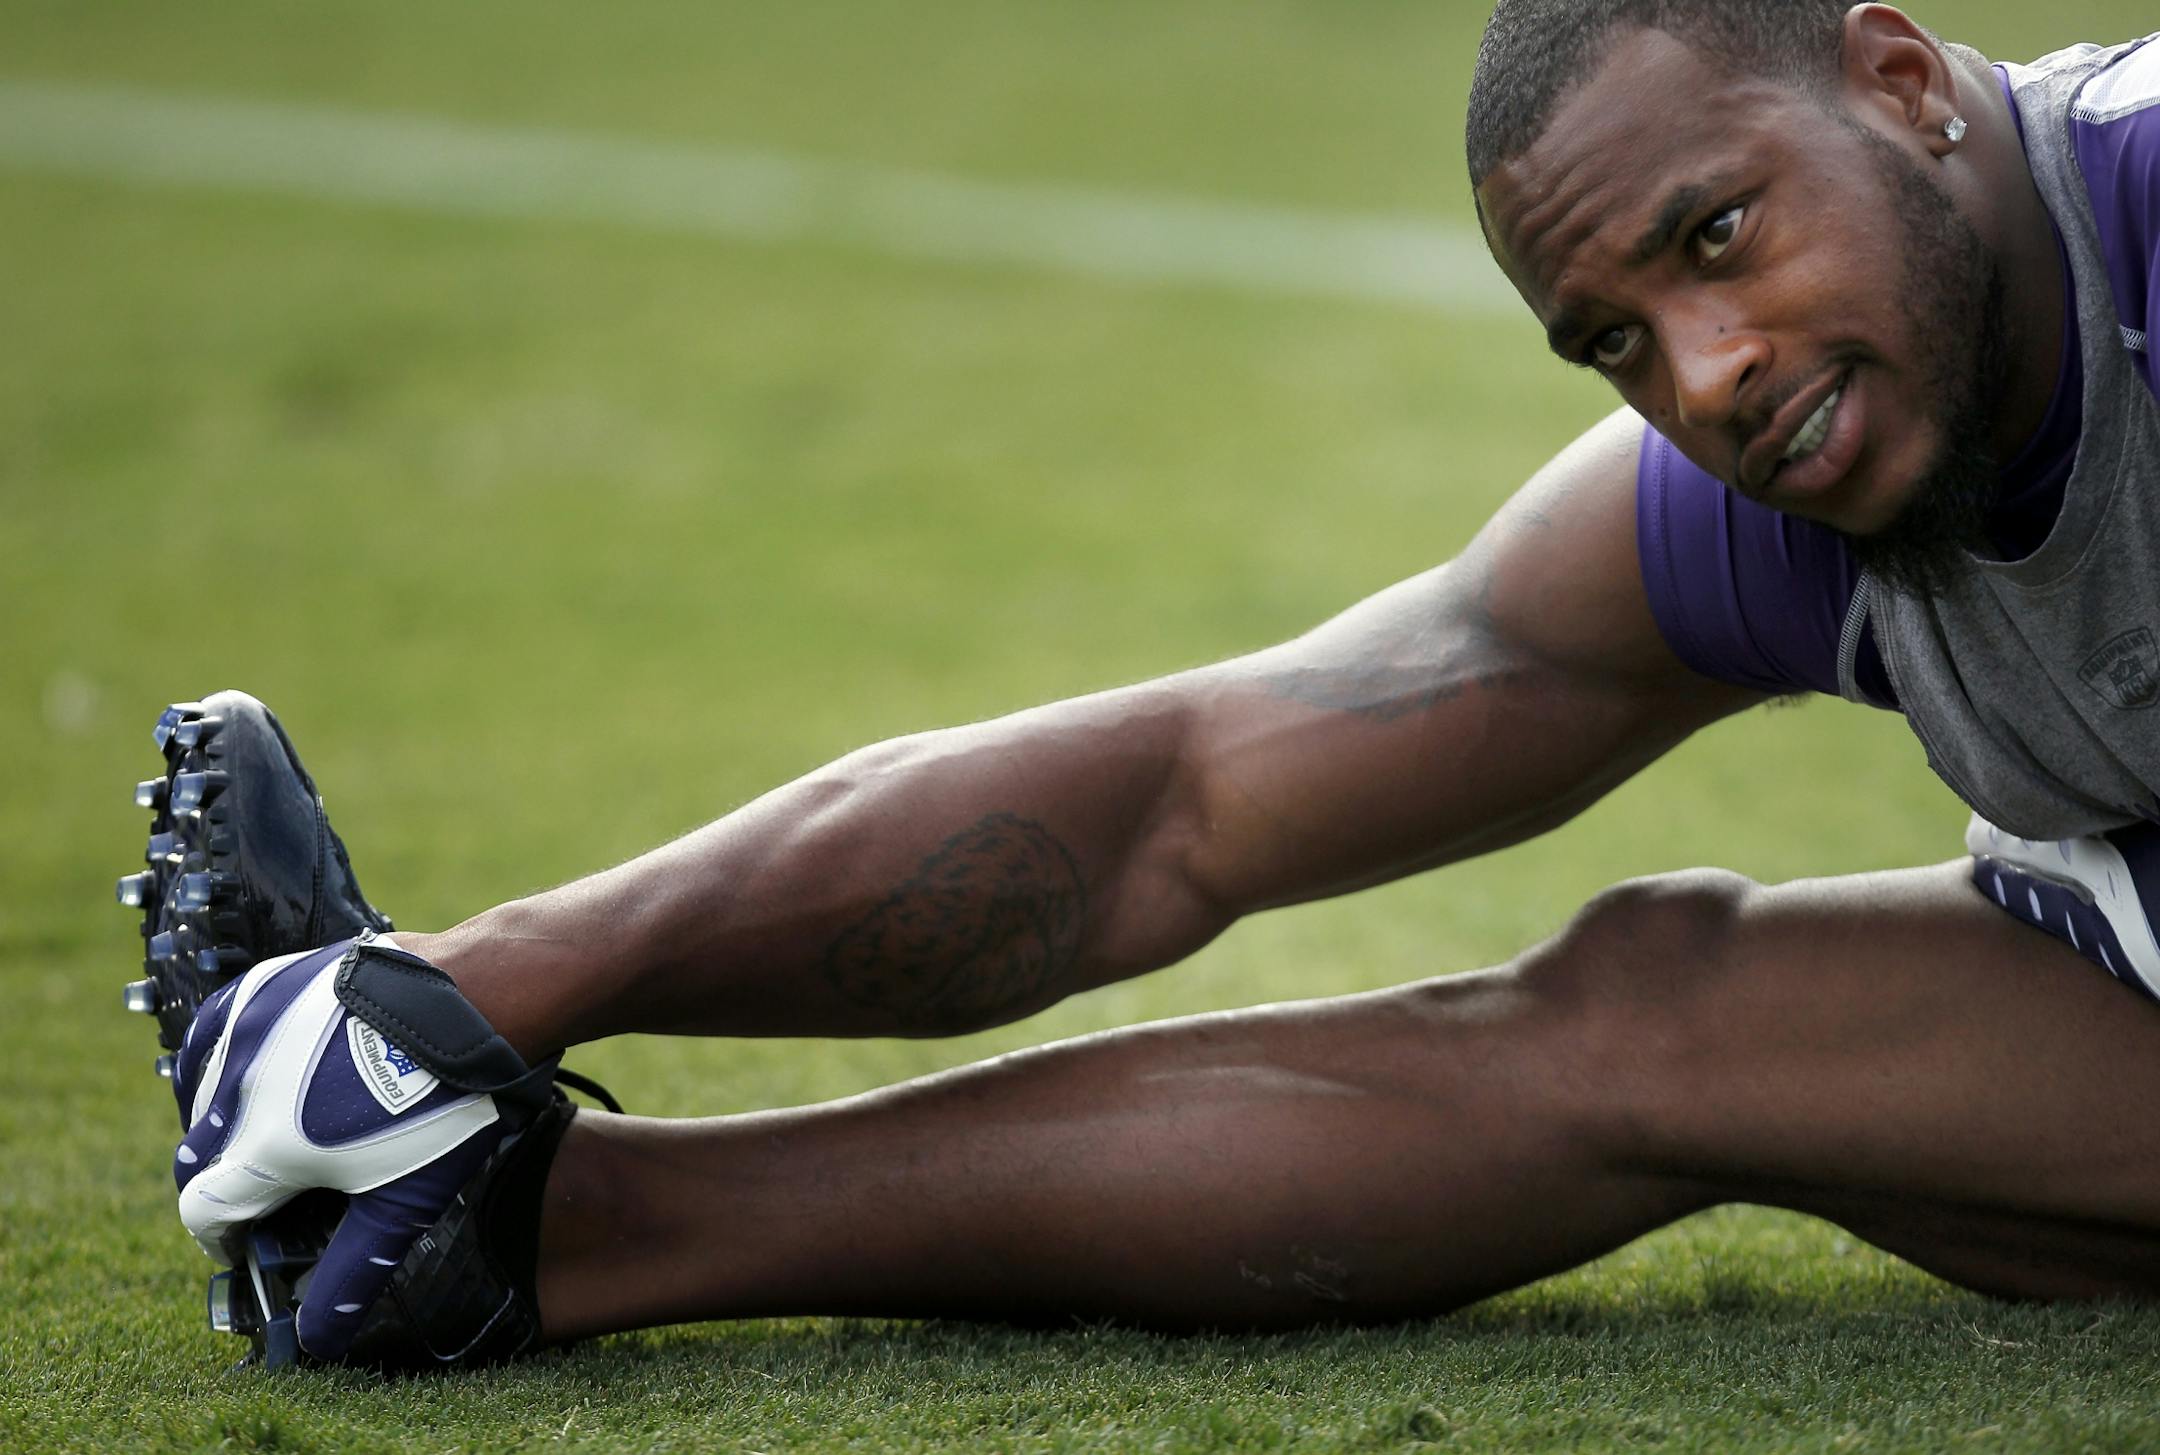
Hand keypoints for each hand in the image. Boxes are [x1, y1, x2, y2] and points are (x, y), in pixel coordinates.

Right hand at [171, 936, 527, 1359]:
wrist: (479, 997)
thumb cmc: (446, 1101)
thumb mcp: (406, 1199)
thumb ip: (354, 1271)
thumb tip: (316, 1338)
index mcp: (262, 1149)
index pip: (205, 1211)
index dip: (223, 1238)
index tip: (245, 1244)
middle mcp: (239, 1086)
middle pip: (200, 1152)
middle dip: (222, 1182)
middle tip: (268, 1191)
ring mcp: (252, 1027)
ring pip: (203, 1089)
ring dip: (221, 1119)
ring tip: (268, 1131)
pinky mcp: (273, 983)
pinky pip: (221, 1027)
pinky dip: (224, 1055)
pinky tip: (255, 1065)